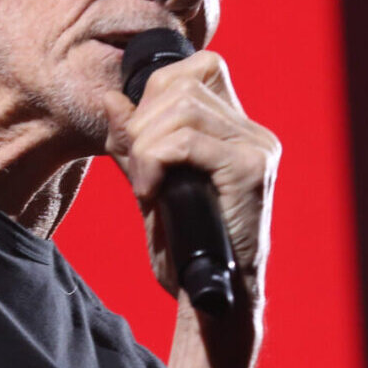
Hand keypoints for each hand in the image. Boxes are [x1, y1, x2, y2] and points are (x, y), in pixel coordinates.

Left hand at [102, 50, 278, 308]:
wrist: (211, 297)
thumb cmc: (183, 247)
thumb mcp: (149, 184)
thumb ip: (133, 142)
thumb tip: (110, 98)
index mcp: (236, 130)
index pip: (195, 69)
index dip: (155, 93)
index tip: (139, 143)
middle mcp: (254, 132)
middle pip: (182, 83)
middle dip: (143, 123)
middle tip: (139, 170)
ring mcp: (257, 148)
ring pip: (181, 109)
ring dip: (146, 147)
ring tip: (146, 187)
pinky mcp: (251, 169)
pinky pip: (187, 141)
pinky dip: (156, 162)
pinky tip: (153, 193)